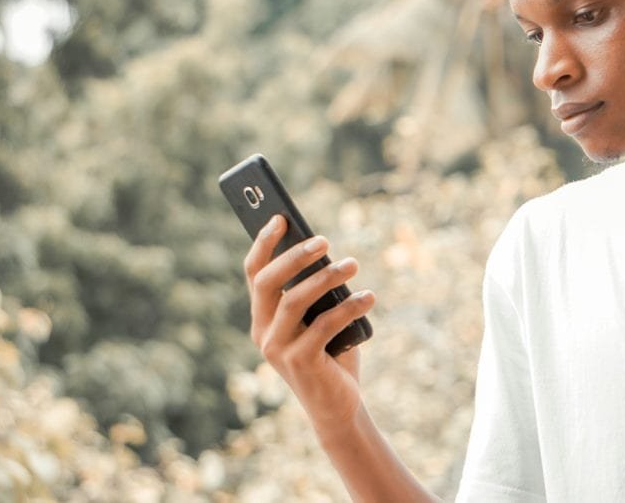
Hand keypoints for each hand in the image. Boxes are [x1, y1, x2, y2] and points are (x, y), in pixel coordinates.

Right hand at [243, 214, 375, 431]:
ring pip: (295, 300)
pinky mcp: (300, 363)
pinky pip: (324, 325)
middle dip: (295, 256)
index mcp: (262, 317)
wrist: (338, 406)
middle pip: (268, 282)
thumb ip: (318, 293)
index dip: (264, 243)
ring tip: (353, 264)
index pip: (254, 273)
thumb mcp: (320, 318)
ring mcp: (277, 349)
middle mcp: (262, 332)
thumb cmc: (331, 354)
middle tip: (325, 240)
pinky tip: (370, 297)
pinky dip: (349, 307)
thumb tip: (326, 252)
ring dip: (326, 277)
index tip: (280, 217)